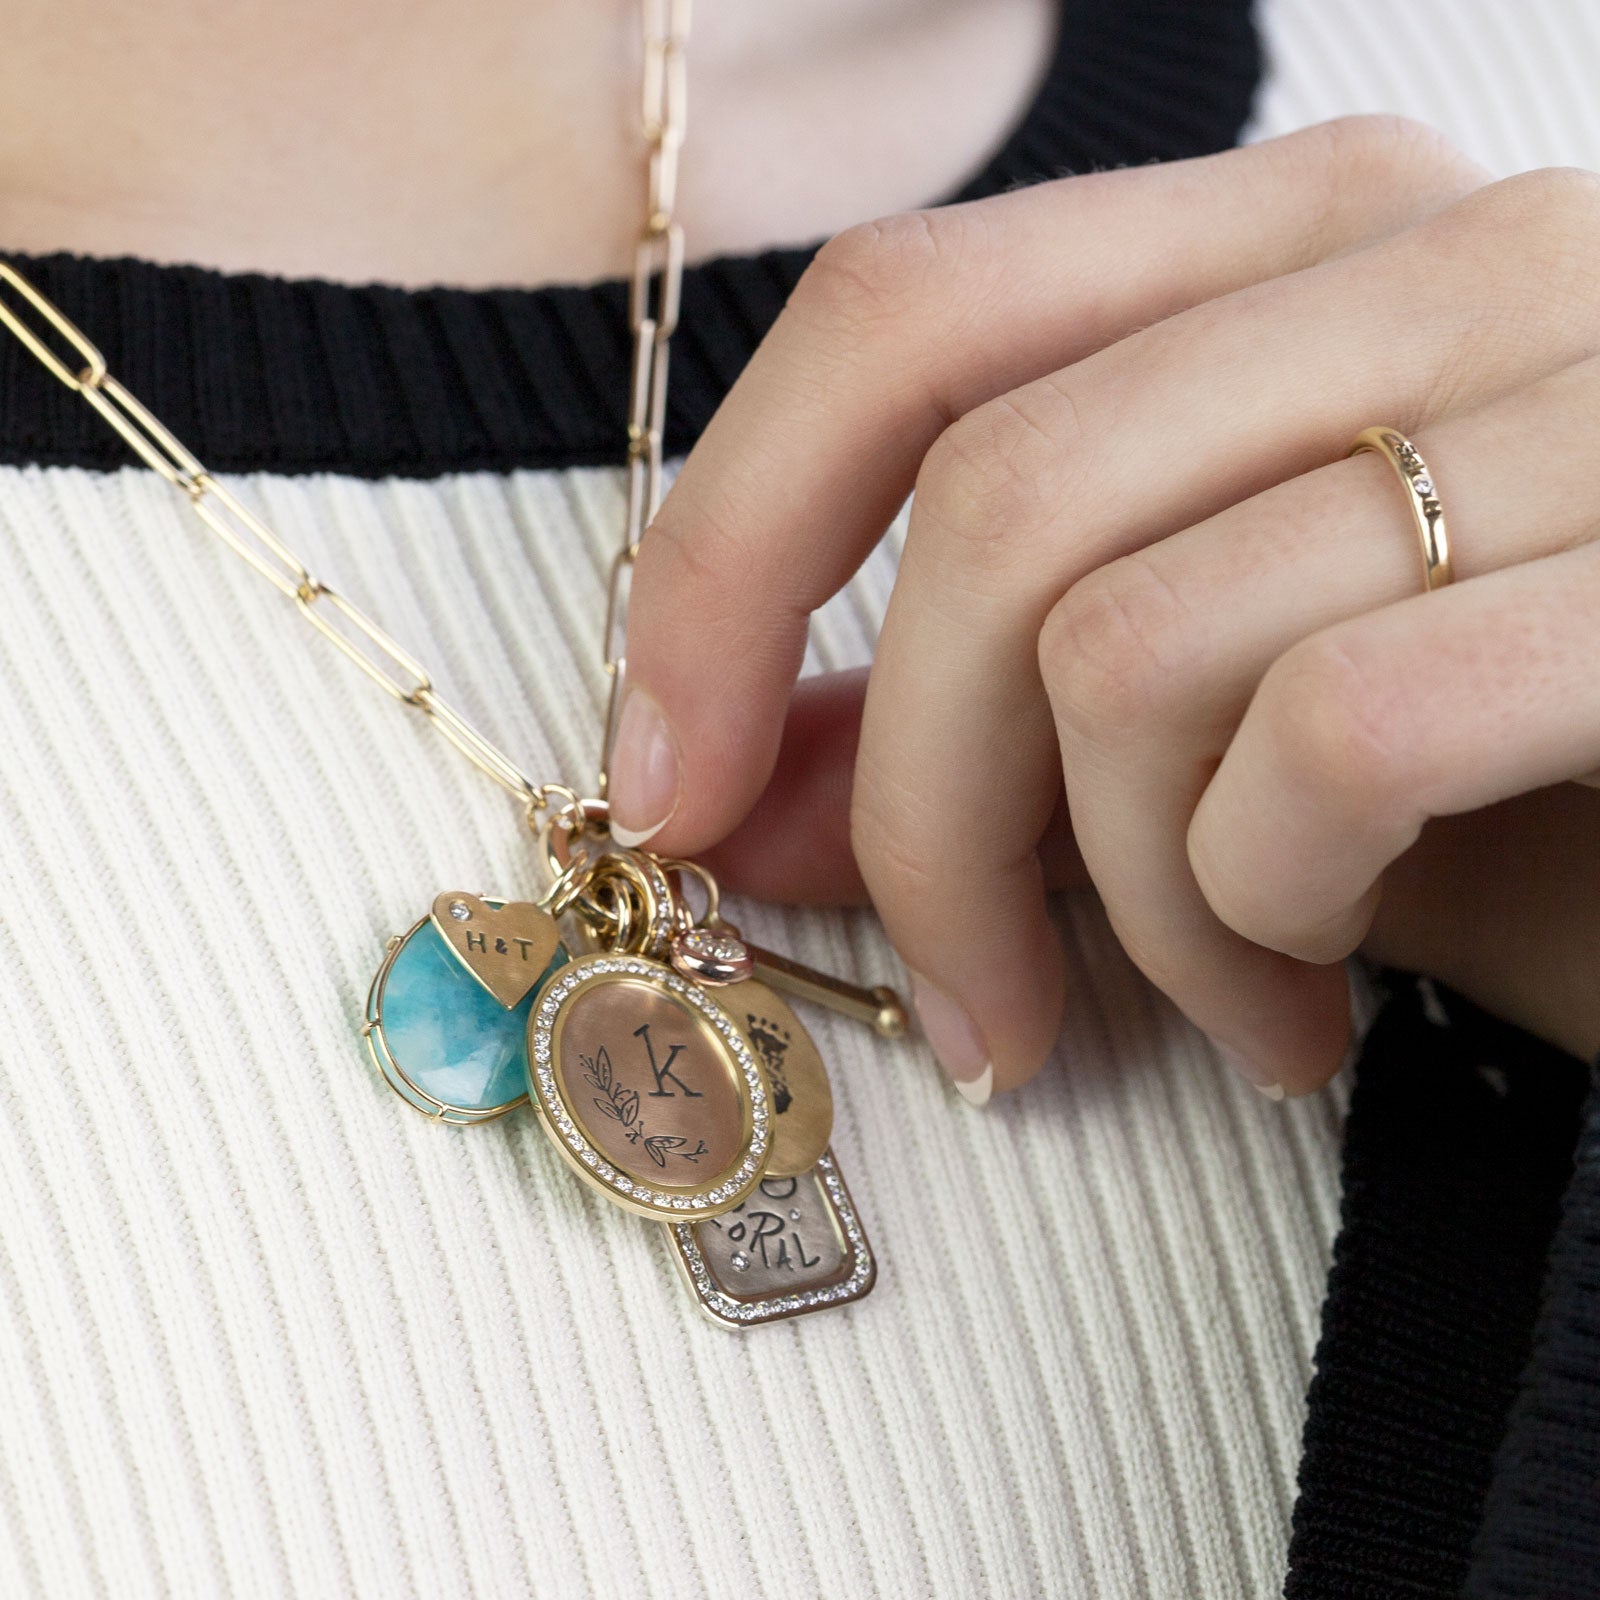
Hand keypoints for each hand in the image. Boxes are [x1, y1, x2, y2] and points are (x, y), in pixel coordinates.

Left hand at [610, 117, 1599, 1100]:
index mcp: (1300, 248)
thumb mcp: (1216, 759)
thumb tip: (730, 788)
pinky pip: (1325, 730)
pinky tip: (1324, 998)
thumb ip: (971, 735)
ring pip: (1125, 636)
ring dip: (1113, 905)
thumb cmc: (1540, 801)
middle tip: (964, 1007)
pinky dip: (1260, 914)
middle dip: (915, 810)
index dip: (729, 557)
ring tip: (1224, 1013)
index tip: (673, 776)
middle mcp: (1442, 254)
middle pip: (992, 503)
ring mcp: (1587, 379)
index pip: (908, 318)